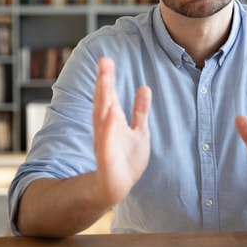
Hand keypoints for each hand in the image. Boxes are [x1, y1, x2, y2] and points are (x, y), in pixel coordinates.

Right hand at [92, 57, 151, 206]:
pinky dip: (108, 128)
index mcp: (113, 120)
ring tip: (105, 81)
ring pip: (102, 117)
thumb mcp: (139, 131)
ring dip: (103, 99)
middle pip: (104, 101)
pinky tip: (111, 114)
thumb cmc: (127, 159)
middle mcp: (106, 128)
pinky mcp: (106, 158)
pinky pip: (106, 141)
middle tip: (104, 61)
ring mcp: (104, 142)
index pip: (109, 95)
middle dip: (103, 81)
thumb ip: (140, 110)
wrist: (117, 187)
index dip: (107, 77)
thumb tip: (144, 87)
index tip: (106, 59)